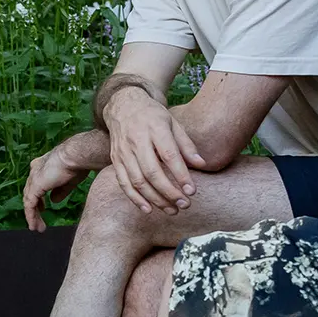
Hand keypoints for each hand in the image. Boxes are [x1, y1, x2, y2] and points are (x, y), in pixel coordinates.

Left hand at [22, 145, 91, 230]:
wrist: (75, 157)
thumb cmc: (77, 164)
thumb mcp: (69, 181)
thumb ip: (60, 191)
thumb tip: (54, 201)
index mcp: (42, 166)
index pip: (35, 185)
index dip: (38, 198)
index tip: (42, 208)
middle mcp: (35, 171)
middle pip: (30, 194)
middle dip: (35, 209)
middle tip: (38, 222)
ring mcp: (34, 178)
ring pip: (29, 201)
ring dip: (32, 216)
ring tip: (37, 228)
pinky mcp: (35, 186)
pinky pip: (30, 204)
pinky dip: (31, 215)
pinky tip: (34, 225)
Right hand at [101, 86, 202, 213]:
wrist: (123, 106)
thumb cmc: (153, 116)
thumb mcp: (173, 123)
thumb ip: (186, 145)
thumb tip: (202, 164)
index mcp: (155, 128)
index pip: (168, 155)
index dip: (181, 175)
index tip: (192, 191)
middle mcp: (137, 140)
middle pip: (152, 172)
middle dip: (169, 192)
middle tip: (185, 204)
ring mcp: (123, 151)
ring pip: (138, 181)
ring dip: (155, 199)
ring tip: (172, 210)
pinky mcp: (115, 160)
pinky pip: (124, 183)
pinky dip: (135, 198)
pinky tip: (148, 209)